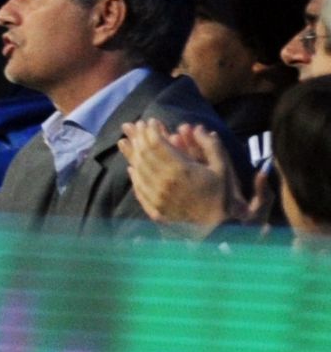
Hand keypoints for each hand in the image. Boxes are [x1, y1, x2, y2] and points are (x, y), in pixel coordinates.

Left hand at [117, 119, 242, 236]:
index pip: (156, 144)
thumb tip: (197, 128)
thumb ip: (210, 146)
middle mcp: (165, 183)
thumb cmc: (222, 196)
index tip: (151, 121)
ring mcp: (158, 197)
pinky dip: (134, 175)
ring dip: (132, 153)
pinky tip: (132, 167)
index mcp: (181, 170)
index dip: (151, 130)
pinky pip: (139, 189)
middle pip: (144, 154)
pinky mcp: (155, 209)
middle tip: (136, 126)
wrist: (219, 230)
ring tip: (128, 142)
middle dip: (139, 137)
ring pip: (138, 170)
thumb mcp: (223, 168)